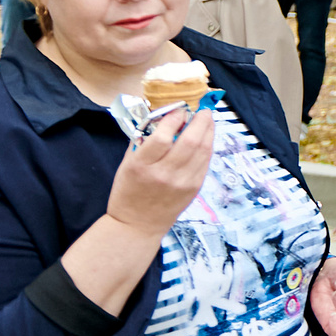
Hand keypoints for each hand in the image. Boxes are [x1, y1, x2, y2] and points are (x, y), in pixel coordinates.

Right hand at [106, 106, 216, 238]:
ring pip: (203, 150)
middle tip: (203, 110)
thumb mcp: (127, 163)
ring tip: (207, 119)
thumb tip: (163, 116)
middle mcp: (164, 174)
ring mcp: (182, 182)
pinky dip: (208, 146)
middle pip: (190, 141)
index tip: (179, 109)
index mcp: (142, 165)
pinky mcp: (194, 188)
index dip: (175, 118)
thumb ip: (144, 139)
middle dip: (200, 120)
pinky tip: (206, 138)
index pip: (163, 136)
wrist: (137, 225)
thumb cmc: (129, 191)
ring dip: (209, 131)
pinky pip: (206, 162)